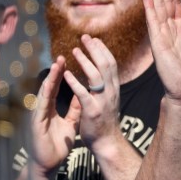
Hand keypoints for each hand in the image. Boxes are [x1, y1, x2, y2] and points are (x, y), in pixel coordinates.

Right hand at [30, 56, 80, 176]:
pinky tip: (47, 85)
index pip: (55, 87)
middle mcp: (42, 109)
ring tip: (55, 65)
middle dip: (55, 71)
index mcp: (50, 108)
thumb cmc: (56, 146)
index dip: (61, 74)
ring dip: (49, 79)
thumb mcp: (70, 123)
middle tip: (61, 56)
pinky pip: (41, 107)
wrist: (48, 164)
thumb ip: (75, 109)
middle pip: (48, 86)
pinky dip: (45, 95)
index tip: (68, 60)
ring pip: (43, 93)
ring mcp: (37, 115)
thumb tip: (82, 95)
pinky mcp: (36, 124)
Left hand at [63, 34, 121, 152]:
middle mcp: (111, 92)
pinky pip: (83, 93)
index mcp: (114, 88)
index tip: (94, 39)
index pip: (111, 63)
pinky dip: (74, 82)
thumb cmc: (105, 122)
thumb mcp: (108, 100)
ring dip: (85, 61)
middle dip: (95, 49)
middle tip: (85, 37)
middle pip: (106, 64)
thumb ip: (104, 87)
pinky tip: (66, 75)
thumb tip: (100, 74)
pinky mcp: (92, 111)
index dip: (103, 50)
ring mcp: (102, 101)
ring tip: (74, 51)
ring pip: (96, 75)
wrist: (107, 142)